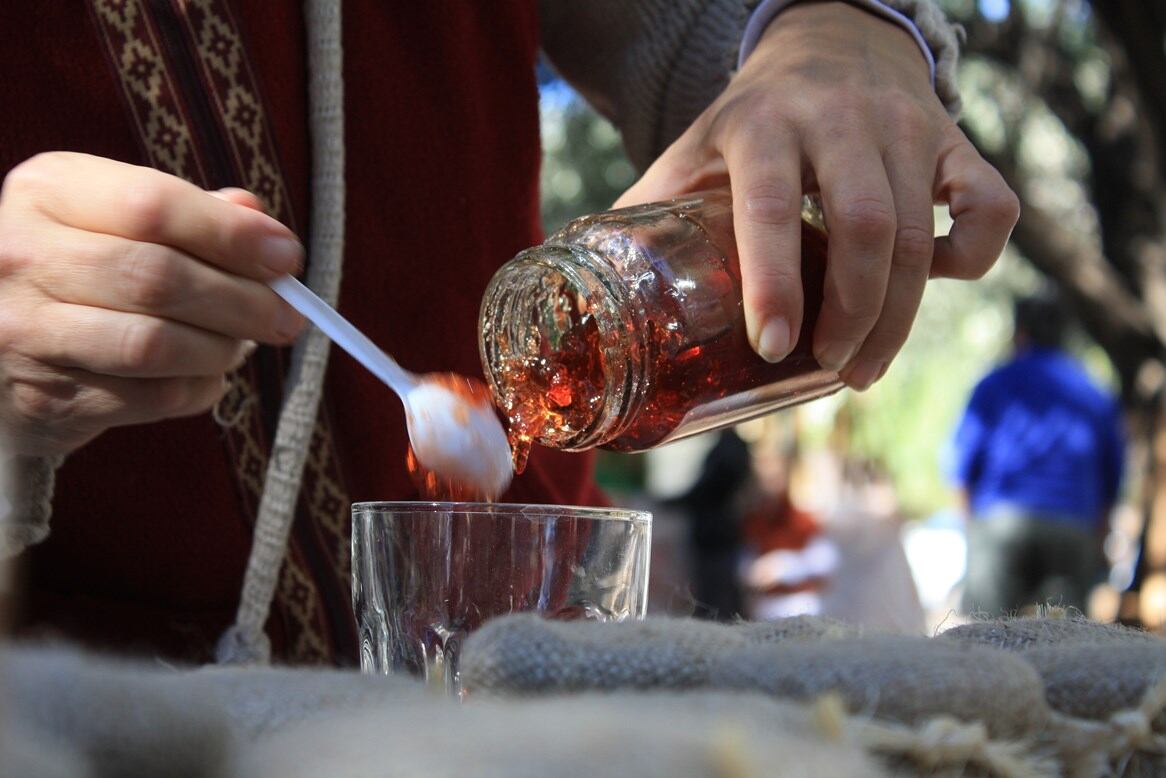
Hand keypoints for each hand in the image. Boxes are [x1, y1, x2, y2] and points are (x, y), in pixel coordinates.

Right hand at [0, 152, 305, 455]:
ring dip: (222, 348)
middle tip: (288, 316)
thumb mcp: (120, 217)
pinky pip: (149, 397)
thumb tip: (266, 232)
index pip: (152, 205)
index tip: (287, 256)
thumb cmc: (82, 267)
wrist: (0, 343)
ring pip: (155, 345)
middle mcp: (22, 255)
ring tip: (245, 344)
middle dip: (243, 301)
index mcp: (48, 191)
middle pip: (159, 279)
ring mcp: (24, 331)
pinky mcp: (43, 397)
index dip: (232, 234)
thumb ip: (195, 214)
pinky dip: (198, 388)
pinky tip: (206, 374)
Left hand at [616, 1, 1018, 389]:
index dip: (774, 282)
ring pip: (923, 233)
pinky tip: (933, 283)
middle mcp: (841, 121)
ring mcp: (907, 128)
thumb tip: (590, 293)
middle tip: (830, 372)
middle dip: (853, 316)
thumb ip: (651, 212)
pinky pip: (992, 207)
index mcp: (763, 125)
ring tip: (864, 367)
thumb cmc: (750, 121)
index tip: (774, 348)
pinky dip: (973, 258)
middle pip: (867, 229)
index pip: (770, 206)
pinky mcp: (957, 141)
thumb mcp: (694, 150)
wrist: (830, 45)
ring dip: (899, 316)